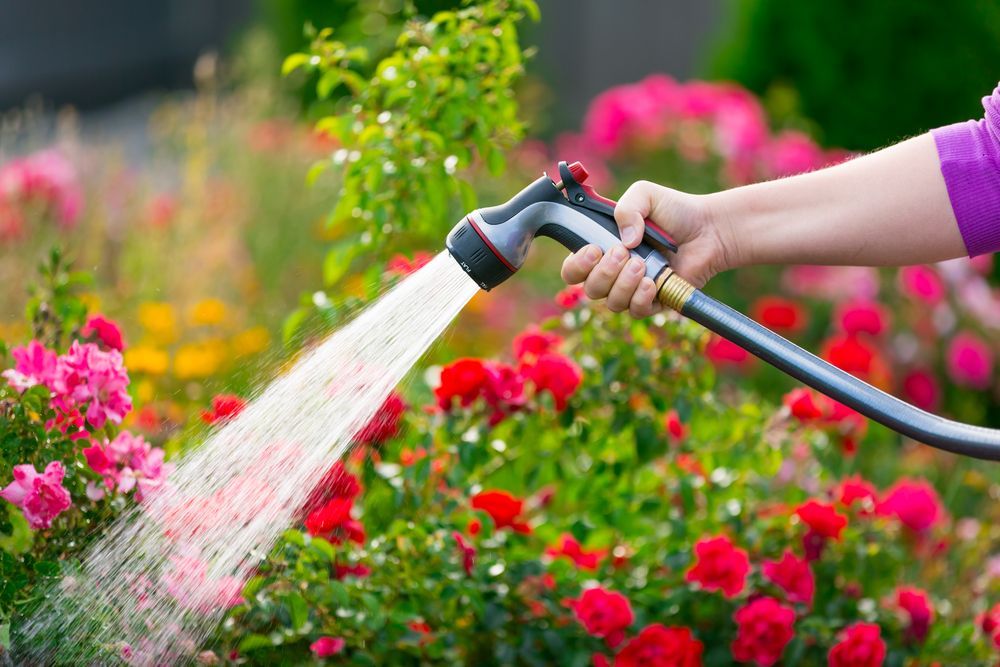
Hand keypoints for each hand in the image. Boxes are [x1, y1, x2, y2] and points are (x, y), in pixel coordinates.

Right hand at [560, 181, 735, 316]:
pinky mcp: (654, 302)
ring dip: (623, 284)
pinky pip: (636, 311)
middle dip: (603, 273)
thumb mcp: (645, 195)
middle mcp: (613, 273)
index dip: (577, 265)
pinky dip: (641, 298)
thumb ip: (626, 208)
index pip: (573, 269)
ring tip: (642, 265)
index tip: (593, 250)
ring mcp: (632, 289)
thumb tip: (624, 242)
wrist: (709, 229)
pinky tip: (652, 282)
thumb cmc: (674, 211)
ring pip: (612, 302)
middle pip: (589, 289)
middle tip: (624, 253)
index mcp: (602, 249)